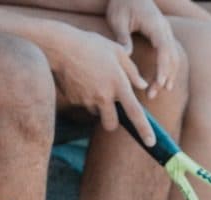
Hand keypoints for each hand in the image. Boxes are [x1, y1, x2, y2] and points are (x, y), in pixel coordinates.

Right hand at [45, 26, 155, 145]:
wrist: (59, 47)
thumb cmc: (91, 45)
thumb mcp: (116, 51)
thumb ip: (132, 71)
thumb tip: (142, 86)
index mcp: (118, 84)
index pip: (134, 112)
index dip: (144, 129)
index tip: (151, 143)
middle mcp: (103, 96)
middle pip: (111, 124)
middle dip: (112, 121)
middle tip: (110, 107)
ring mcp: (87, 100)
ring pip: (96, 113)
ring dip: (98, 105)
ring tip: (92, 81)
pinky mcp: (74, 101)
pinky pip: (84, 104)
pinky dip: (85, 96)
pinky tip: (80, 78)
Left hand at [105, 0, 182, 97]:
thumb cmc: (121, 3)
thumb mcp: (118, 19)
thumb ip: (123, 37)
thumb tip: (127, 56)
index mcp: (155, 25)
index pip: (164, 49)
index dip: (162, 68)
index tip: (159, 83)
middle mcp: (165, 29)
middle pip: (171, 56)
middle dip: (164, 77)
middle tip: (152, 94)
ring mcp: (166, 32)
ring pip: (174, 57)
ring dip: (168, 75)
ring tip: (158, 92)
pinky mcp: (163, 35)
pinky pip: (170, 54)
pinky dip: (168, 68)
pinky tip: (161, 81)